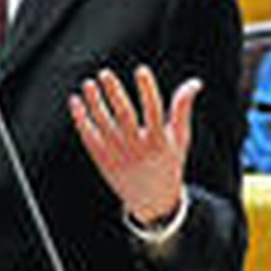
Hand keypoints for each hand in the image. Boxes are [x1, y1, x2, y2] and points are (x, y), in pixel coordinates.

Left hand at [69, 65, 198, 227]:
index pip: (153, 110)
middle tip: (105, 73)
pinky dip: (81, 119)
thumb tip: (195, 82)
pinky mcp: (101, 159)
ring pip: (102, 124)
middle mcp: (136, 147)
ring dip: (93, 103)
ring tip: (88, 84)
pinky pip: (88, 136)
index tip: (141, 69)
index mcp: (158, 141)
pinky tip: (76, 101)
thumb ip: (183, 109)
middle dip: (115, 94)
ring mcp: (117, 154)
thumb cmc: (168, 163)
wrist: (152, 201)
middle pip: (124, 116)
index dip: (147, 89)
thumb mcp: (180, 138)